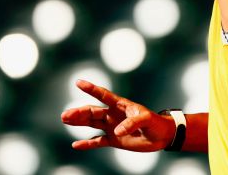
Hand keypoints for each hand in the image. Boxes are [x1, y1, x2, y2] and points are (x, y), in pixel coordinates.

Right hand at [60, 79, 174, 151]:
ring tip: (65, 120)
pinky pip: (97, 141)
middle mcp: (114, 115)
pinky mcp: (114, 140)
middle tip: (65, 115)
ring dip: (79, 122)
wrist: (162, 136)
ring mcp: (112, 127)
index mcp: (121, 105)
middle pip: (93, 112)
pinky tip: (76, 145)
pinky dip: (87, 144)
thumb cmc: (156, 123)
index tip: (79, 82)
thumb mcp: (146, 119)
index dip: (92, 89)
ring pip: (92, 123)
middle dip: (79, 112)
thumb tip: (117, 131)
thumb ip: (132, 123)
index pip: (104, 95)